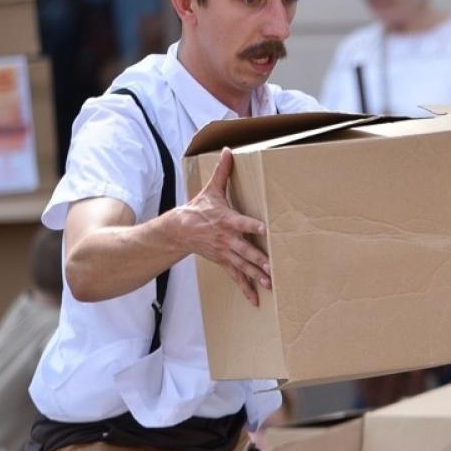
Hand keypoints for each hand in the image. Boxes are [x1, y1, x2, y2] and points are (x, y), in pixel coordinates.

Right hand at [180, 148, 270, 306]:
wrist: (178, 230)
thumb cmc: (199, 209)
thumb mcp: (211, 190)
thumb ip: (223, 172)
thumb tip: (229, 150)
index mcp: (227, 220)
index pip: (242, 223)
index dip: (253, 226)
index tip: (265, 230)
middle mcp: (227, 239)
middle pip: (245, 250)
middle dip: (259, 260)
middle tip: (273, 268)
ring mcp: (225, 253)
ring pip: (243, 266)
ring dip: (256, 276)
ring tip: (270, 284)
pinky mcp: (223, 262)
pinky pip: (236, 278)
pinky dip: (246, 289)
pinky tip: (257, 300)